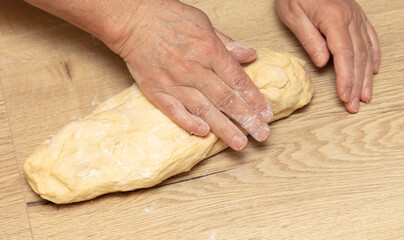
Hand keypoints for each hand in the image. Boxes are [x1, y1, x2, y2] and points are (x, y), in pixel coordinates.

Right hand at [111, 0, 272, 149]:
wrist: (133, 19)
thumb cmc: (168, 18)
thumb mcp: (204, 24)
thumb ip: (228, 44)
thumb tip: (250, 55)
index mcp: (209, 51)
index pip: (238, 80)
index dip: (254, 99)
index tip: (266, 114)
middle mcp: (194, 69)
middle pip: (226, 99)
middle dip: (247, 119)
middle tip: (262, 135)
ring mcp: (175, 82)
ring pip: (204, 109)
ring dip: (224, 128)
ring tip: (240, 143)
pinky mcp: (156, 90)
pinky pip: (174, 110)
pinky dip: (188, 122)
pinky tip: (203, 133)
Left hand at [275, 0, 380, 112]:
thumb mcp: (293, 14)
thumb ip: (309, 39)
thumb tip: (323, 63)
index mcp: (334, 18)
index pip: (344, 54)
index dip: (346, 78)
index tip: (345, 96)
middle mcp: (351, 18)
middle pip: (357, 57)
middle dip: (357, 84)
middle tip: (354, 105)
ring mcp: (357, 16)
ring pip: (366, 50)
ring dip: (366, 76)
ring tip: (365, 96)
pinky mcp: (357, 16)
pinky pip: (370, 38)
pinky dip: (373, 56)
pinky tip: (373, 70)